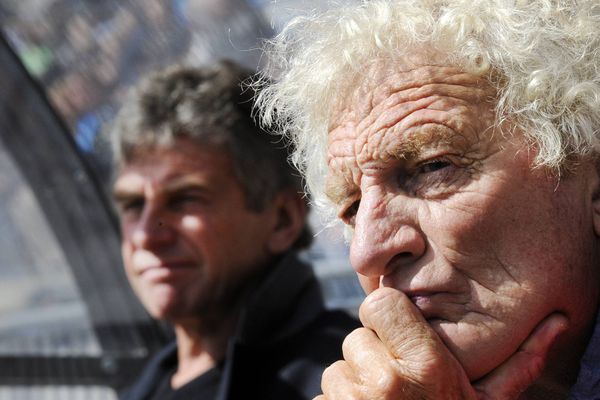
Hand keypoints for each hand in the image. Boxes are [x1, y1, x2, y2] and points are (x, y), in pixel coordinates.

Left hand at [315, 287, 567, 399]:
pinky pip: (324, 395)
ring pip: (338, 368)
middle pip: (357, 337)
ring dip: (354, 384)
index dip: (386, 317)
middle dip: (373, 355)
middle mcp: (386, 380)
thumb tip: (558, 321)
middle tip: (397, 384)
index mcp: (426, 365)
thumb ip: (519, 363)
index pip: (379, 303)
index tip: (398, 335)